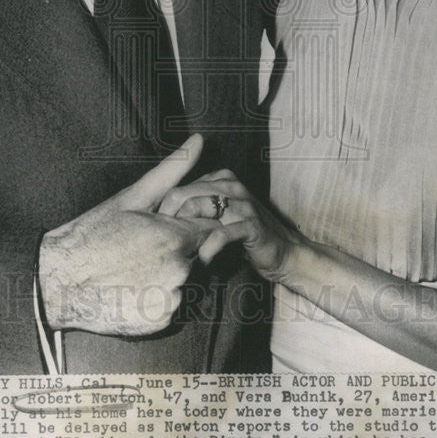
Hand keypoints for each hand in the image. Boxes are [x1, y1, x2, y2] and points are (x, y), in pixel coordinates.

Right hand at [38, 135, 217, 334]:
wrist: (59, 281)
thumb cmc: (93, 234)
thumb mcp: (132, 197)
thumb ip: (172, 170)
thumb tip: (198, 140)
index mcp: (175, 236)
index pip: (211, 228)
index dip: (194, 224)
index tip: (172, 226)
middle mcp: (180, 269)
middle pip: (201, 255)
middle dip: (183, 248)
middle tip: (146, 248)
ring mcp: (172, 298)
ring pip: (189, 280)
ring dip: (173, 273)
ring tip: (139, 268)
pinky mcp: (162, 320)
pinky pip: (175, 304)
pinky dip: (162, 296)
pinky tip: (136, 287)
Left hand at [158, 169, 299, 282]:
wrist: (283, 251)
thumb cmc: (244, 235)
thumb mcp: (219, 216)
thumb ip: (198, 208)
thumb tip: (163, 217)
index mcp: (221, 179)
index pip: (180, 186)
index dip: (163, 209)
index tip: (153, 232)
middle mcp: (231, 186)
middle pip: (186, 194)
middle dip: (169, 219)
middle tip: (160, 243)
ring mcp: (243, 203)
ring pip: (202, 208)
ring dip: (186, 232)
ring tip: (177, 251)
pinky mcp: (251, 224)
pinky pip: (222, 232)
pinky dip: (209, 246)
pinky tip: (202, 258)